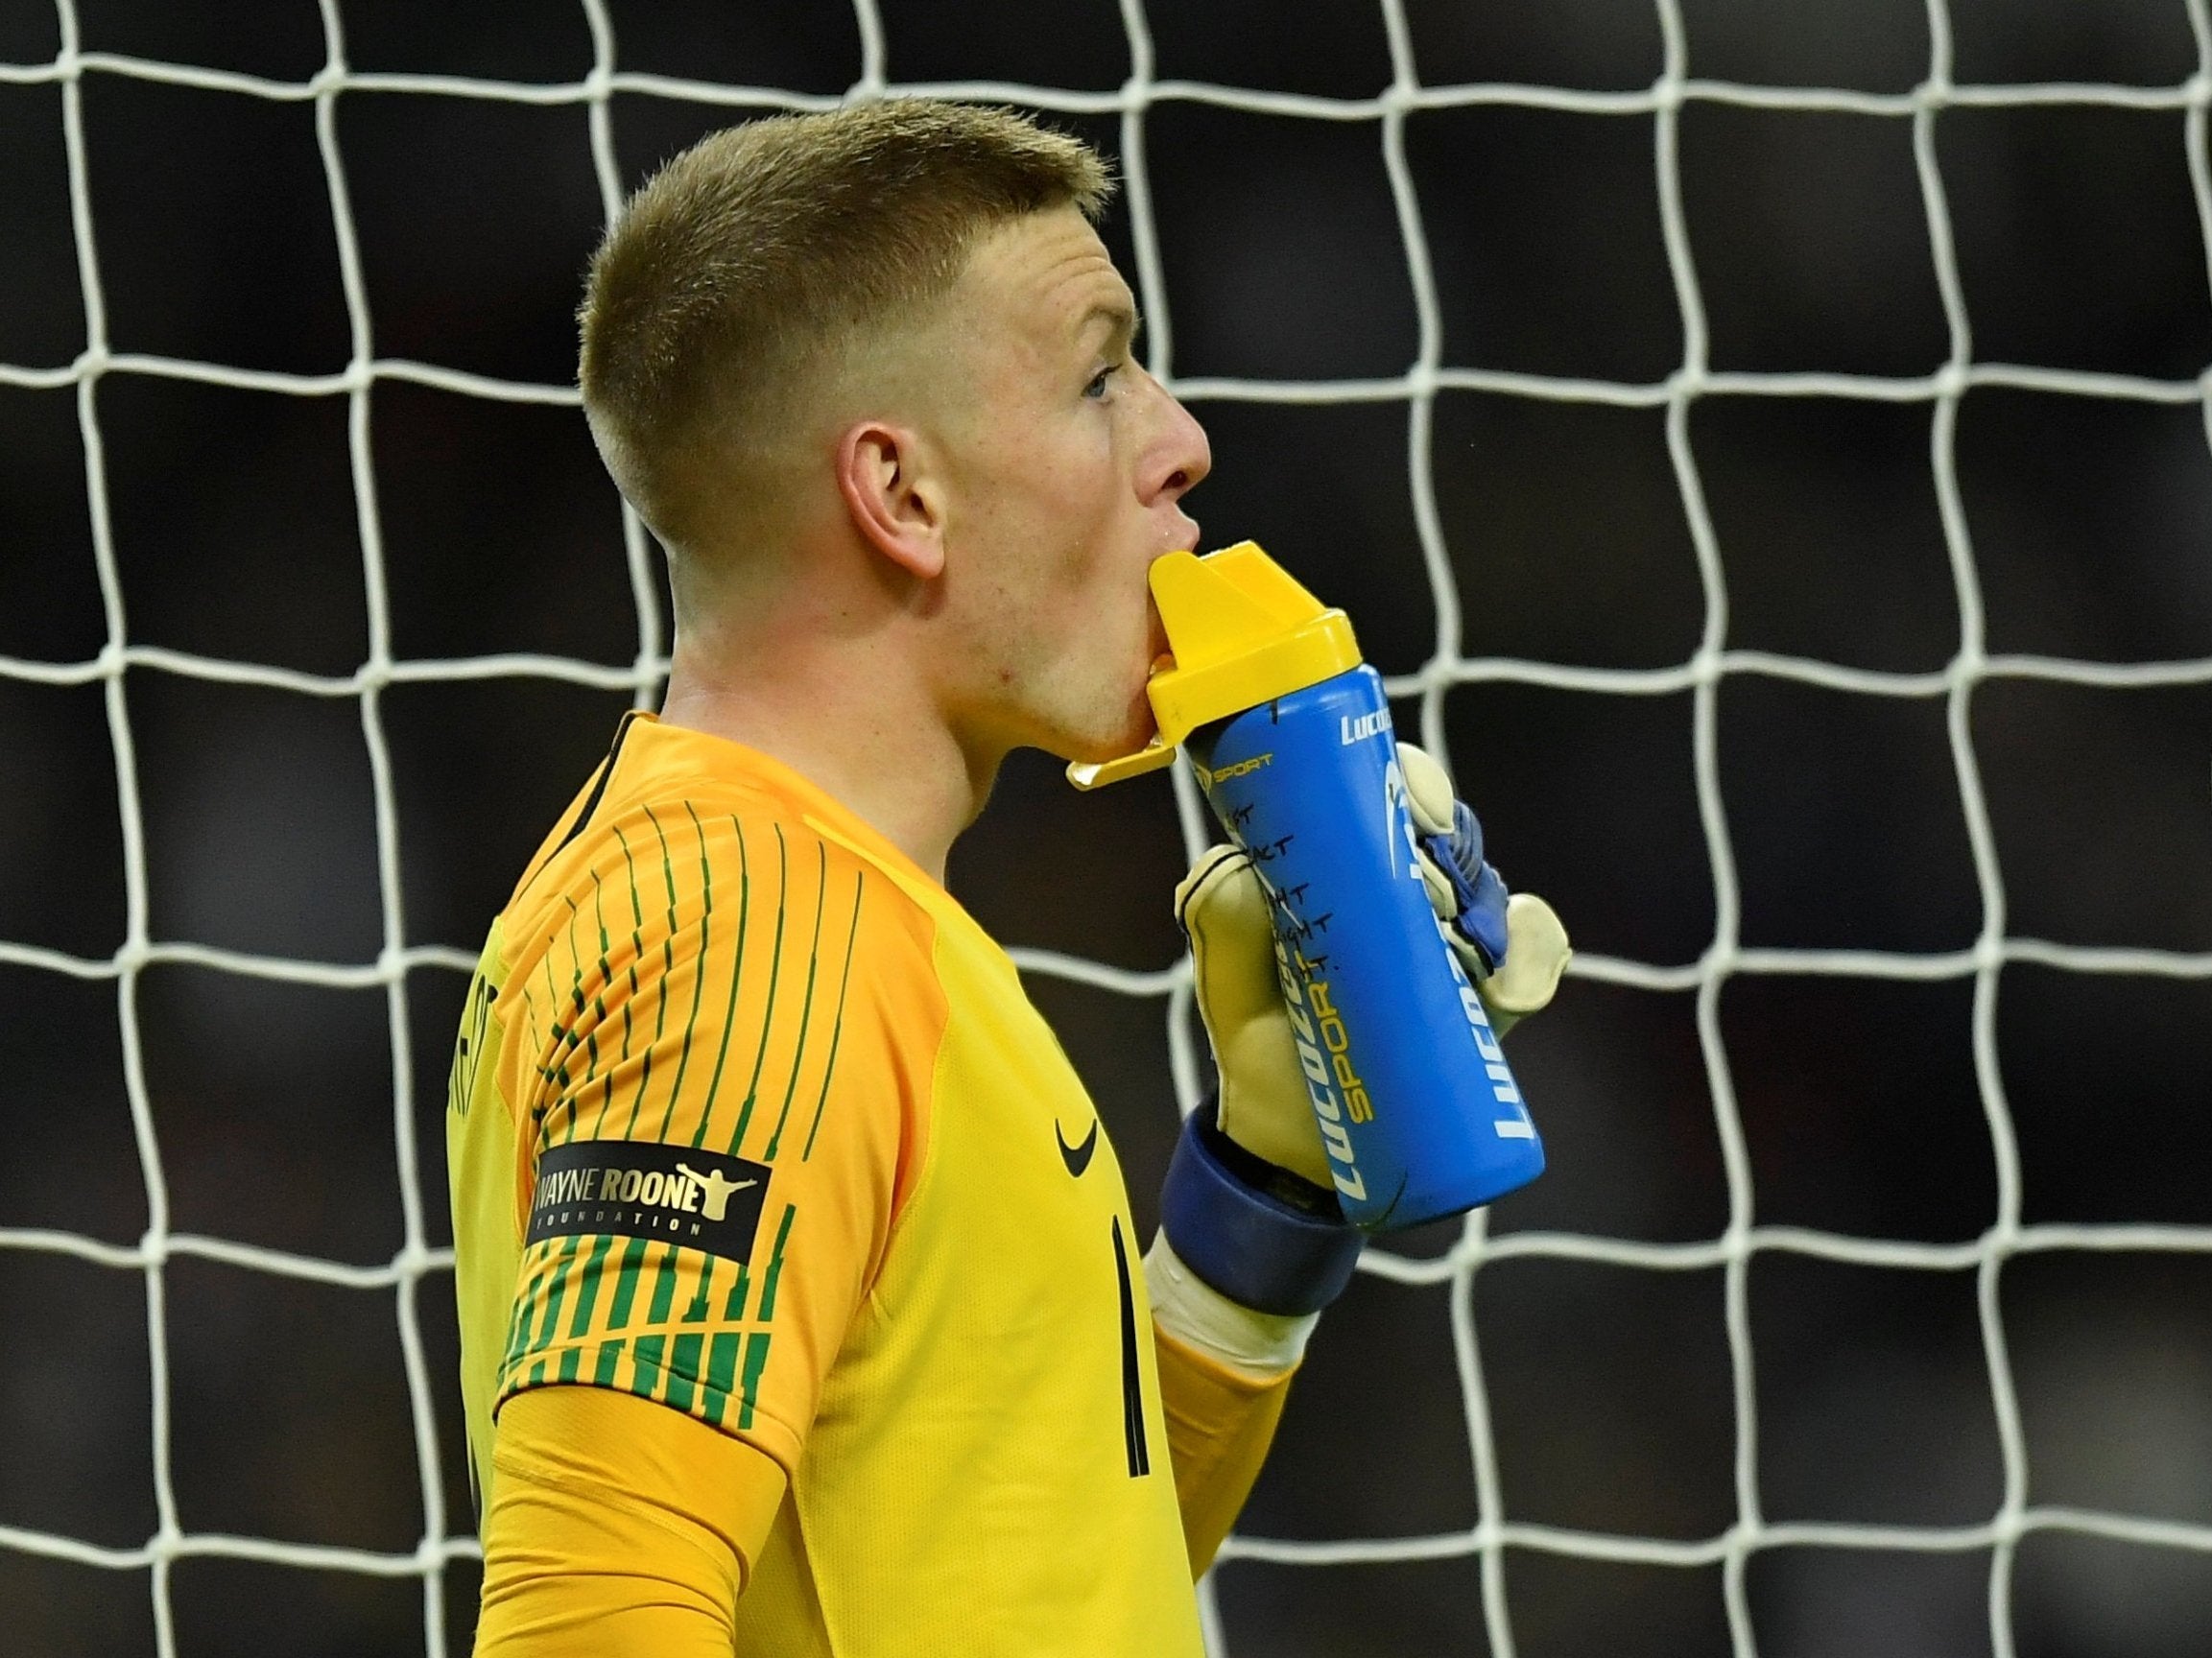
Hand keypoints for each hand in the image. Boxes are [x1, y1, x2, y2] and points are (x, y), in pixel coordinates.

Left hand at [1177, 745, 1569, 1190]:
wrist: (1298, 1137)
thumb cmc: (1262, 1034)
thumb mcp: (1227, 975)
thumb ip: (1224, 914)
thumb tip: (1244, 865)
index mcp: (1349, 863)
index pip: (1395, 793)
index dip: (1415, 787)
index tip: (1414, 816)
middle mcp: (1413, 891)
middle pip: (1456, 836)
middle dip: (1449, 855)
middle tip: (1430, 899)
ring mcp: (1461, 941)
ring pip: (1496, 894)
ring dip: (1481, 917)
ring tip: (1453, 957)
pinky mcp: (1496, 995)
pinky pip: (1535, 955)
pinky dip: (1528, 961)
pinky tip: (1499, 989)